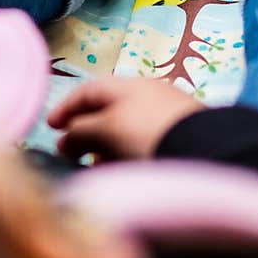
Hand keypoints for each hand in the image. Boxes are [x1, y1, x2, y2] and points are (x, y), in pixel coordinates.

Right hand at [48, 75, 204, 161]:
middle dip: (85, 132)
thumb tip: (64, 141)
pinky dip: (126, 156)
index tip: (50, 128)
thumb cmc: (149, 134)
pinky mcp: (179, 139)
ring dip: (104, 148)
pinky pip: (143, 145)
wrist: (207, 152)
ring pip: (124, 131)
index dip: (66, 108)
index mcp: (129, 85)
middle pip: (106, 111)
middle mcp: (148, 96)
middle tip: (70, 153)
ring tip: (97, 168)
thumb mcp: (107, 130)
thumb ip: (80, 132)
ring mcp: (165, 117)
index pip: (89, 91)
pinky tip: (125, 173)